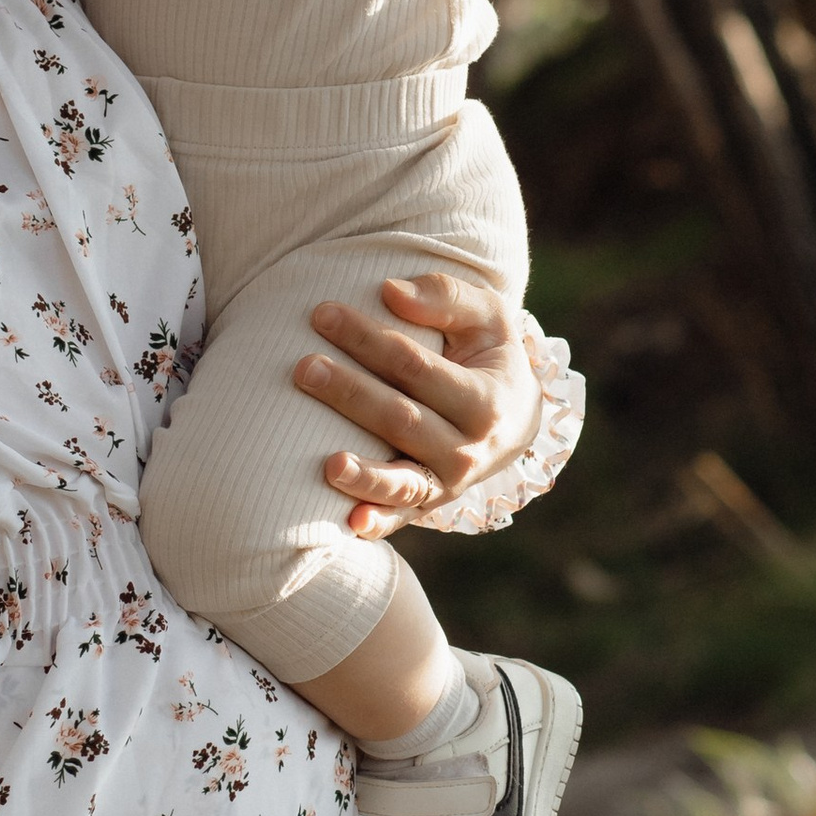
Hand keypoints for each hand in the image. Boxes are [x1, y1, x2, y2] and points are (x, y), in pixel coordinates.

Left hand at [292, 268, 540, 539]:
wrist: (513, 418)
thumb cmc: (488, 353)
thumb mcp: (485, 315)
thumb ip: (445, 296)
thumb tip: (390, 291)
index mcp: (486, 399)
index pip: (415, 366)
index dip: (368, 340)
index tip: (321, 314)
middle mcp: (471, 449)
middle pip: (401, 419)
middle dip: (350, 393)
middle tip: (303, 368)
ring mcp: (449, 483)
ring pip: (403, 480)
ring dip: (364, 474)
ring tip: (327, 464)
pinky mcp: (428, 505)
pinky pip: (401, 518)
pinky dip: (378, 524)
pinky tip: (350, 525)